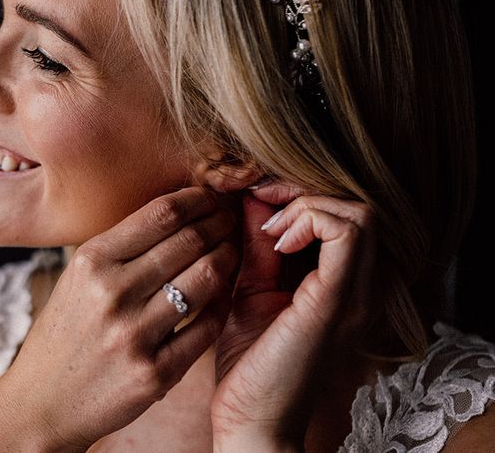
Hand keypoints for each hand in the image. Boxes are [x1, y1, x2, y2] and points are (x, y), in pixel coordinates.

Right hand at [0, 186, 241, 450]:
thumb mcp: (79, 276)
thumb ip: (123, 245)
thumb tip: (180, 208)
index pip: (162, 214)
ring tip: (232, 251)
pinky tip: (225, 293)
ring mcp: (133, 335)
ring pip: (206, 278)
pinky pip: (207, 327)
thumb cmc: (67, 329)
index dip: (198, 199)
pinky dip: (223, 304)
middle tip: (233, 220)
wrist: (43, 400)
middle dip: (221, 223)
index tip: (213, 197)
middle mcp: (112, 293)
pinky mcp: (154, 374)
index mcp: (92, 260)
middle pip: (190, 240)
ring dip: (229, 258)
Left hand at [209, 178, 377, 450]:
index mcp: (345, 285)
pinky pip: (346, 235)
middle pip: (358, 207)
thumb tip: (253, 197)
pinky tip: (277, 242)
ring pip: (360, 214)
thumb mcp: (254, 287)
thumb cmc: (251, 361)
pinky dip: (310, 221)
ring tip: (271, 230)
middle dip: (305, 192)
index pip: (346, 213)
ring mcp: (354, 295)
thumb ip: (259, 244)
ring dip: (308, 205)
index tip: (259, 202)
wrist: (252, 421)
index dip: (301, 194)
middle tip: (264, 205)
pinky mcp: (336, 302)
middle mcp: (362, 288)